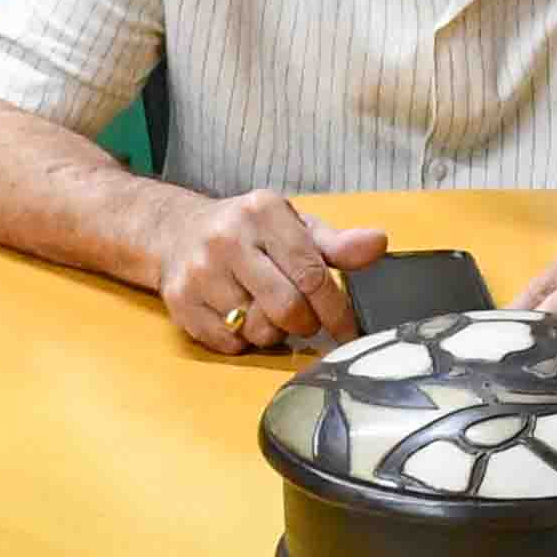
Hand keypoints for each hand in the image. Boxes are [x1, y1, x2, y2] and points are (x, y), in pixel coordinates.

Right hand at [158, 191, 388, 352]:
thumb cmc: (249, 233)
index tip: (348, 331)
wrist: (178, 232)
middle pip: (287, 309)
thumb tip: (378, 243)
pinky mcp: (180, 301)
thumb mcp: (294, 228)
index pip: (311, 275)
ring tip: (265, 311)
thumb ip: (337, 244)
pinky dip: (242, 341)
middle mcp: (227, 239)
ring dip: (271, 332)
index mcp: (263, 212)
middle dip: (304, 324)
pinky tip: (238, 317)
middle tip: (303, 319)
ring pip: (257, 331)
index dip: (336, 311)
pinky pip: (229, 344)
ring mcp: (199, 271)